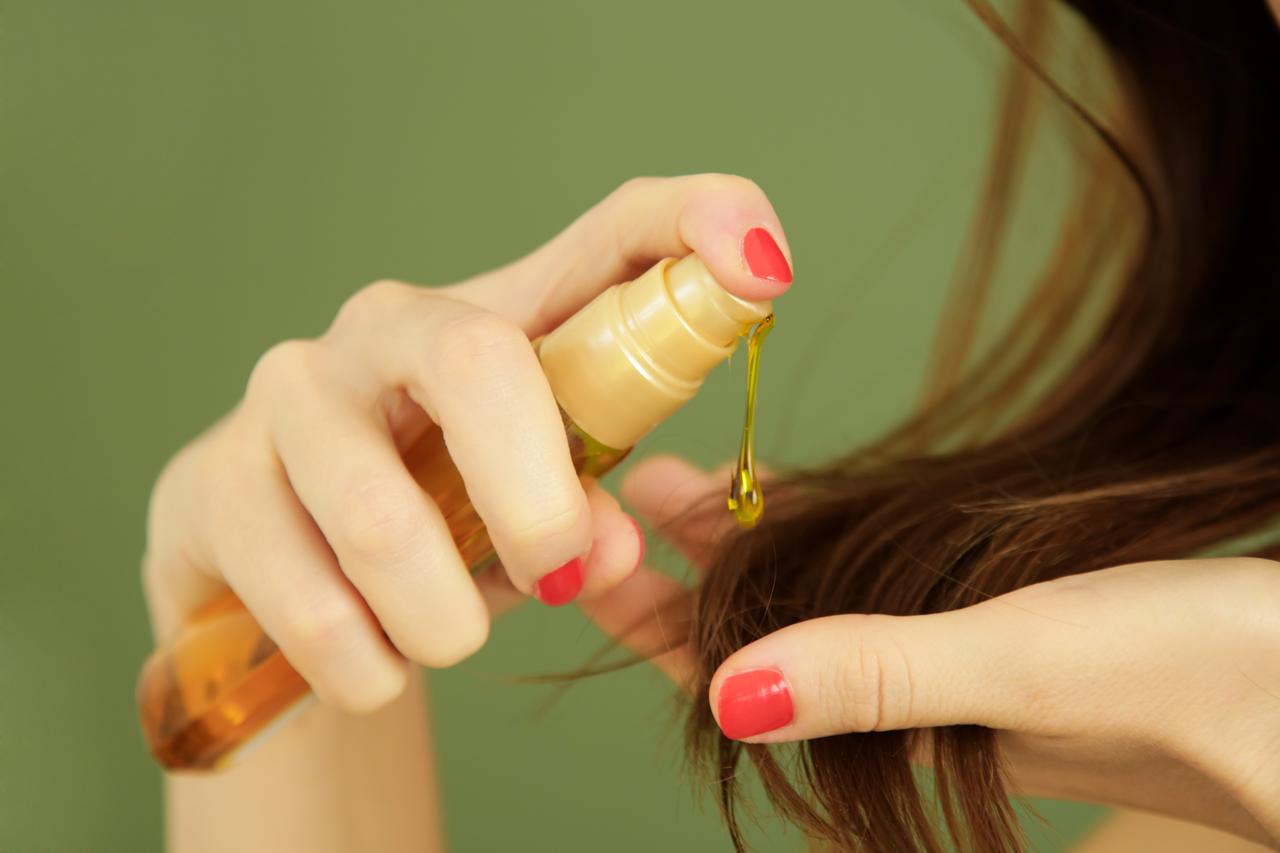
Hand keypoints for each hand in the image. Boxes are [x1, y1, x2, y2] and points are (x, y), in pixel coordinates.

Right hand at [142, 174, 793, 714]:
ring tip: (450, 635)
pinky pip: (304, 598)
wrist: (282, 572)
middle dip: (536, 500)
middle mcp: (392, 326)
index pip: (618, 231)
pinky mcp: (214, 481)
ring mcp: (292, 392)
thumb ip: (594, 515)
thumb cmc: (442, 518)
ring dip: (443, 614)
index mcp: (505, 318)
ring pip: (380, 515)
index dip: (701, 223)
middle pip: (479, 361)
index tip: (762, 273)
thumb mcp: (541, 508)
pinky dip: (364, 661)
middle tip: (561, 577)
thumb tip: (600, 549)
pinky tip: (375, 661)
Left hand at [584, 455, 1279, 846]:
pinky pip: (878, 581)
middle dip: (676, 567)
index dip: (651, 616)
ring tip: (675, 472)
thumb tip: (724, 699)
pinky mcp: (1005, 627)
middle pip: (753, 632)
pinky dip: (824, 538)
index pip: (731, 679)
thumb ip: (879, 676)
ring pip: (809, 602)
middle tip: (611, 479)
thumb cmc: (1198, 682)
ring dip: (741, 546)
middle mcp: (908, 703)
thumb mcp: (1025, 665)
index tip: (588, 543)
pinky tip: (798, 498)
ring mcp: (952, 664)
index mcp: (896, 728)